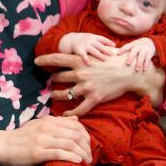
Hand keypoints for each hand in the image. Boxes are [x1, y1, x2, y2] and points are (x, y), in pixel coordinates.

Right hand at [0, 115, 90, 165]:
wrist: (1, 146)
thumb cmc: (20, 137)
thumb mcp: (38, 125)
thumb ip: (56, 122)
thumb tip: (75, 120)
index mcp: (47, 121)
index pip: (75, 125)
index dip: (86, 136)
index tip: (88, 146)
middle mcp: (46, 128)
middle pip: (75, 135)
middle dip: (87, 147)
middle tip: (90, 156)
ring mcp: (41, 140)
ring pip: (70, 144)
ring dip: (82, 154)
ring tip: (87, 161)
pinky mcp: (37, 152)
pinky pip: (59, 153)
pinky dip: (71, 157)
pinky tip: (77, 162)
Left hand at [35, 52, 165, 115]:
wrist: (130, 71)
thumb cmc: (113, 60)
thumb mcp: (96, 53)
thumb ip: (83, 55)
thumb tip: (74, 51)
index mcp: (80, 60)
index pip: (56, 58)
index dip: (44, 60)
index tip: (35, 61)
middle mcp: (81, 73)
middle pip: (58, 78)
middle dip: (52, 80)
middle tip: (49, 82)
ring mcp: (87, 87)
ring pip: (65, 94)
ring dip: (56, 95)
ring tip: (52, 95)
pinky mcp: (94, 98)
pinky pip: (79, 108)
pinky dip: (71, 112)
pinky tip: (65, 114)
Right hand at [60, 32, 117, 64]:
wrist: (66, 40)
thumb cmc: (81, 41)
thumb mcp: (90, 39)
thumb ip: (99, 42)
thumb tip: (114, 47)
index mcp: (93, 37)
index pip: (103, 39)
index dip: (109, 42)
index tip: (115, 47)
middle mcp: (89, 40)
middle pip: (100, 46)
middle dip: (107, 50)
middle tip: (114, 55)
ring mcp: (83, 44)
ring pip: (94, 50)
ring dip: (100, 55)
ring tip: (105, 60)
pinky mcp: (77, 49)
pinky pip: (83, 55)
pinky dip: (86, 59)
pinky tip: (89, 64)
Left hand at [119, 38, 155, 71]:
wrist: (150, 41)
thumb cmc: (137, 46)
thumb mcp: (132, 45)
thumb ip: (125, 50)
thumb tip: (114, 55)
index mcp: (132, 44)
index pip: (126, 46)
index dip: (122, 50)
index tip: (118, 54)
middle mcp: (138, 47)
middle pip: (134, 52)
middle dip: (131, 58)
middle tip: (128, 64)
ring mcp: (144, 49)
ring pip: (141, 57)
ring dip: (139, 63)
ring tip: (137, 69)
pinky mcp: (150, 53)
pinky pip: (148, 59)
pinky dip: (146, 64)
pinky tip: (144, 69)